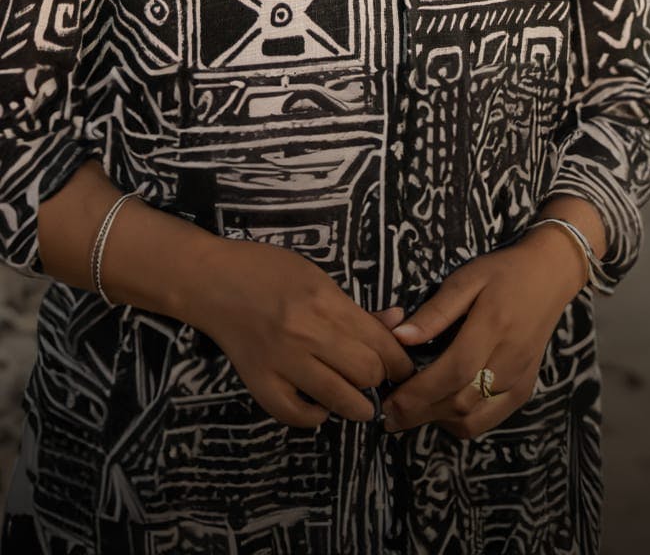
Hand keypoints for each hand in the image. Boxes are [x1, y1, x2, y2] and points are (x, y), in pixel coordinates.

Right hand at [187, 238, 414, 428]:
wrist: (211, 280)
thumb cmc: (266, 270)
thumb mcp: (316, 276)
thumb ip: (354, 307)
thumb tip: (397, 322)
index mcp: (324, 301)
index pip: (380, 343)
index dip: (400, 361)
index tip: (402, 367)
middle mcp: (306, 333)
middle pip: (366, 373)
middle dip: (379, 379)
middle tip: (377, 379)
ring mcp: (281, 361)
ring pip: (340, 399)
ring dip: (358, 405)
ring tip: (359, 399)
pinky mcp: (259, 382)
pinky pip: (297, 415)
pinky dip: (315, 415)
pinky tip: (319, 403)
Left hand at [381, 229, 584, 438]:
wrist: (550, 276)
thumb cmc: (503, 273)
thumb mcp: (466, 279)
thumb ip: (435, 311)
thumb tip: (400, 337)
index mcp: (493, 326)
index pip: (453, 371)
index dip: (419, 393)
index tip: (389, 403)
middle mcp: (509, 360)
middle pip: (460, 401)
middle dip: (420, 413)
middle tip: (389, 415)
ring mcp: (520, 379)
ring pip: (473, 418)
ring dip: (438, 420)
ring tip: (412, 410)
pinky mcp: (524, 390)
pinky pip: (488, 419)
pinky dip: (461, 423)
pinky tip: (442, 408)